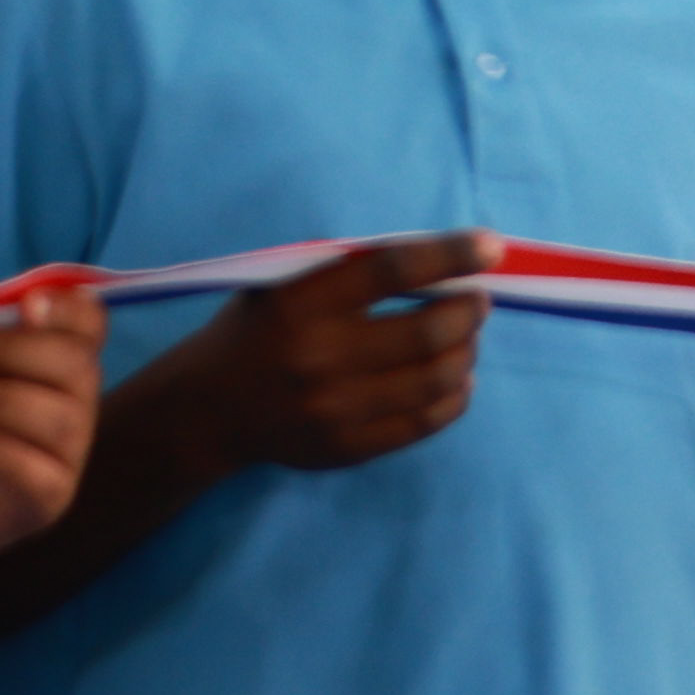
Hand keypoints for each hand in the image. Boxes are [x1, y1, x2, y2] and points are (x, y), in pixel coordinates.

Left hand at [0, 285, 105, 566]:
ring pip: (61, 417)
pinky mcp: (50, 497)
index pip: (91, 327)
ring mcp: (68, 452)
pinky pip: (42, 470)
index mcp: (56, 363)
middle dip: (11, 349)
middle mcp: (75, 403)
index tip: (27, 305)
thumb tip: (17, 305)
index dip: (69, 311)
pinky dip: (4, 452)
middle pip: (77, 365)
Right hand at [156, 234, 492, 473]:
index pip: (392, 270)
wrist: (203, 411)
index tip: (491, 247)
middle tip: (478, 301)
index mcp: (300, 303)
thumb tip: (445, 261)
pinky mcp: (348, 447)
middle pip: (429, 330)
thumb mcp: (284, 285)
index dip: (451, 256)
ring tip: (464, 337)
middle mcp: (319, 357)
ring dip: (467, 351)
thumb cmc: (256, 332)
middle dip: (470, 310)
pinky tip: (455, 378)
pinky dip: (456, 394)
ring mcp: (335, 408)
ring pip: (438, 377)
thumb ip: (352, 272)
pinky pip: (427, 421)